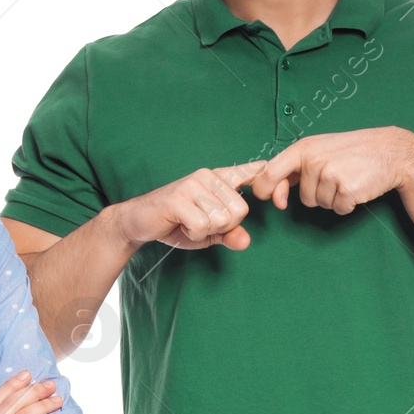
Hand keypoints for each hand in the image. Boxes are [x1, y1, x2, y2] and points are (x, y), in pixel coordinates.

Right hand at [113, 162, 266, 249]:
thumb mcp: (209, 232)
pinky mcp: (179, 198)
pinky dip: (194, 234)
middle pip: (241, 210)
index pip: (250, 172)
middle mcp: (207, 176)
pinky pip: (202, 225)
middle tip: (202, 224)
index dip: (266, 176)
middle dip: (224, 226)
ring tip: (189, 223)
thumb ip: (229, 234)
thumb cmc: (176, 223)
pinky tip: (181, 225)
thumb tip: (246, 241)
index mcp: (218, 179)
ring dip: (206, 231)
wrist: (139, 222)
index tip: (275, 179)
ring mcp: (193, 185)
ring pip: (222, 219)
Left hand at [249, 127, 413, 214]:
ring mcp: (330, 175)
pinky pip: (338, 209)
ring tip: (347, 179)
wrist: (389, 151)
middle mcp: (314, 161)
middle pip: (304, 198)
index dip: (264, 189)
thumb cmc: (352, 151)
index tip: (265, 197)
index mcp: (303, 148)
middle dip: (318, 195)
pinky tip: (356, 187)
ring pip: (320, 205)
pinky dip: (347, 204)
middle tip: (336, 176)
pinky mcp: (346, 190)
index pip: (270, 172)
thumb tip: (275, 192)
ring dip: (334, 199)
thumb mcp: (320, 149)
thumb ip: (296, 167)